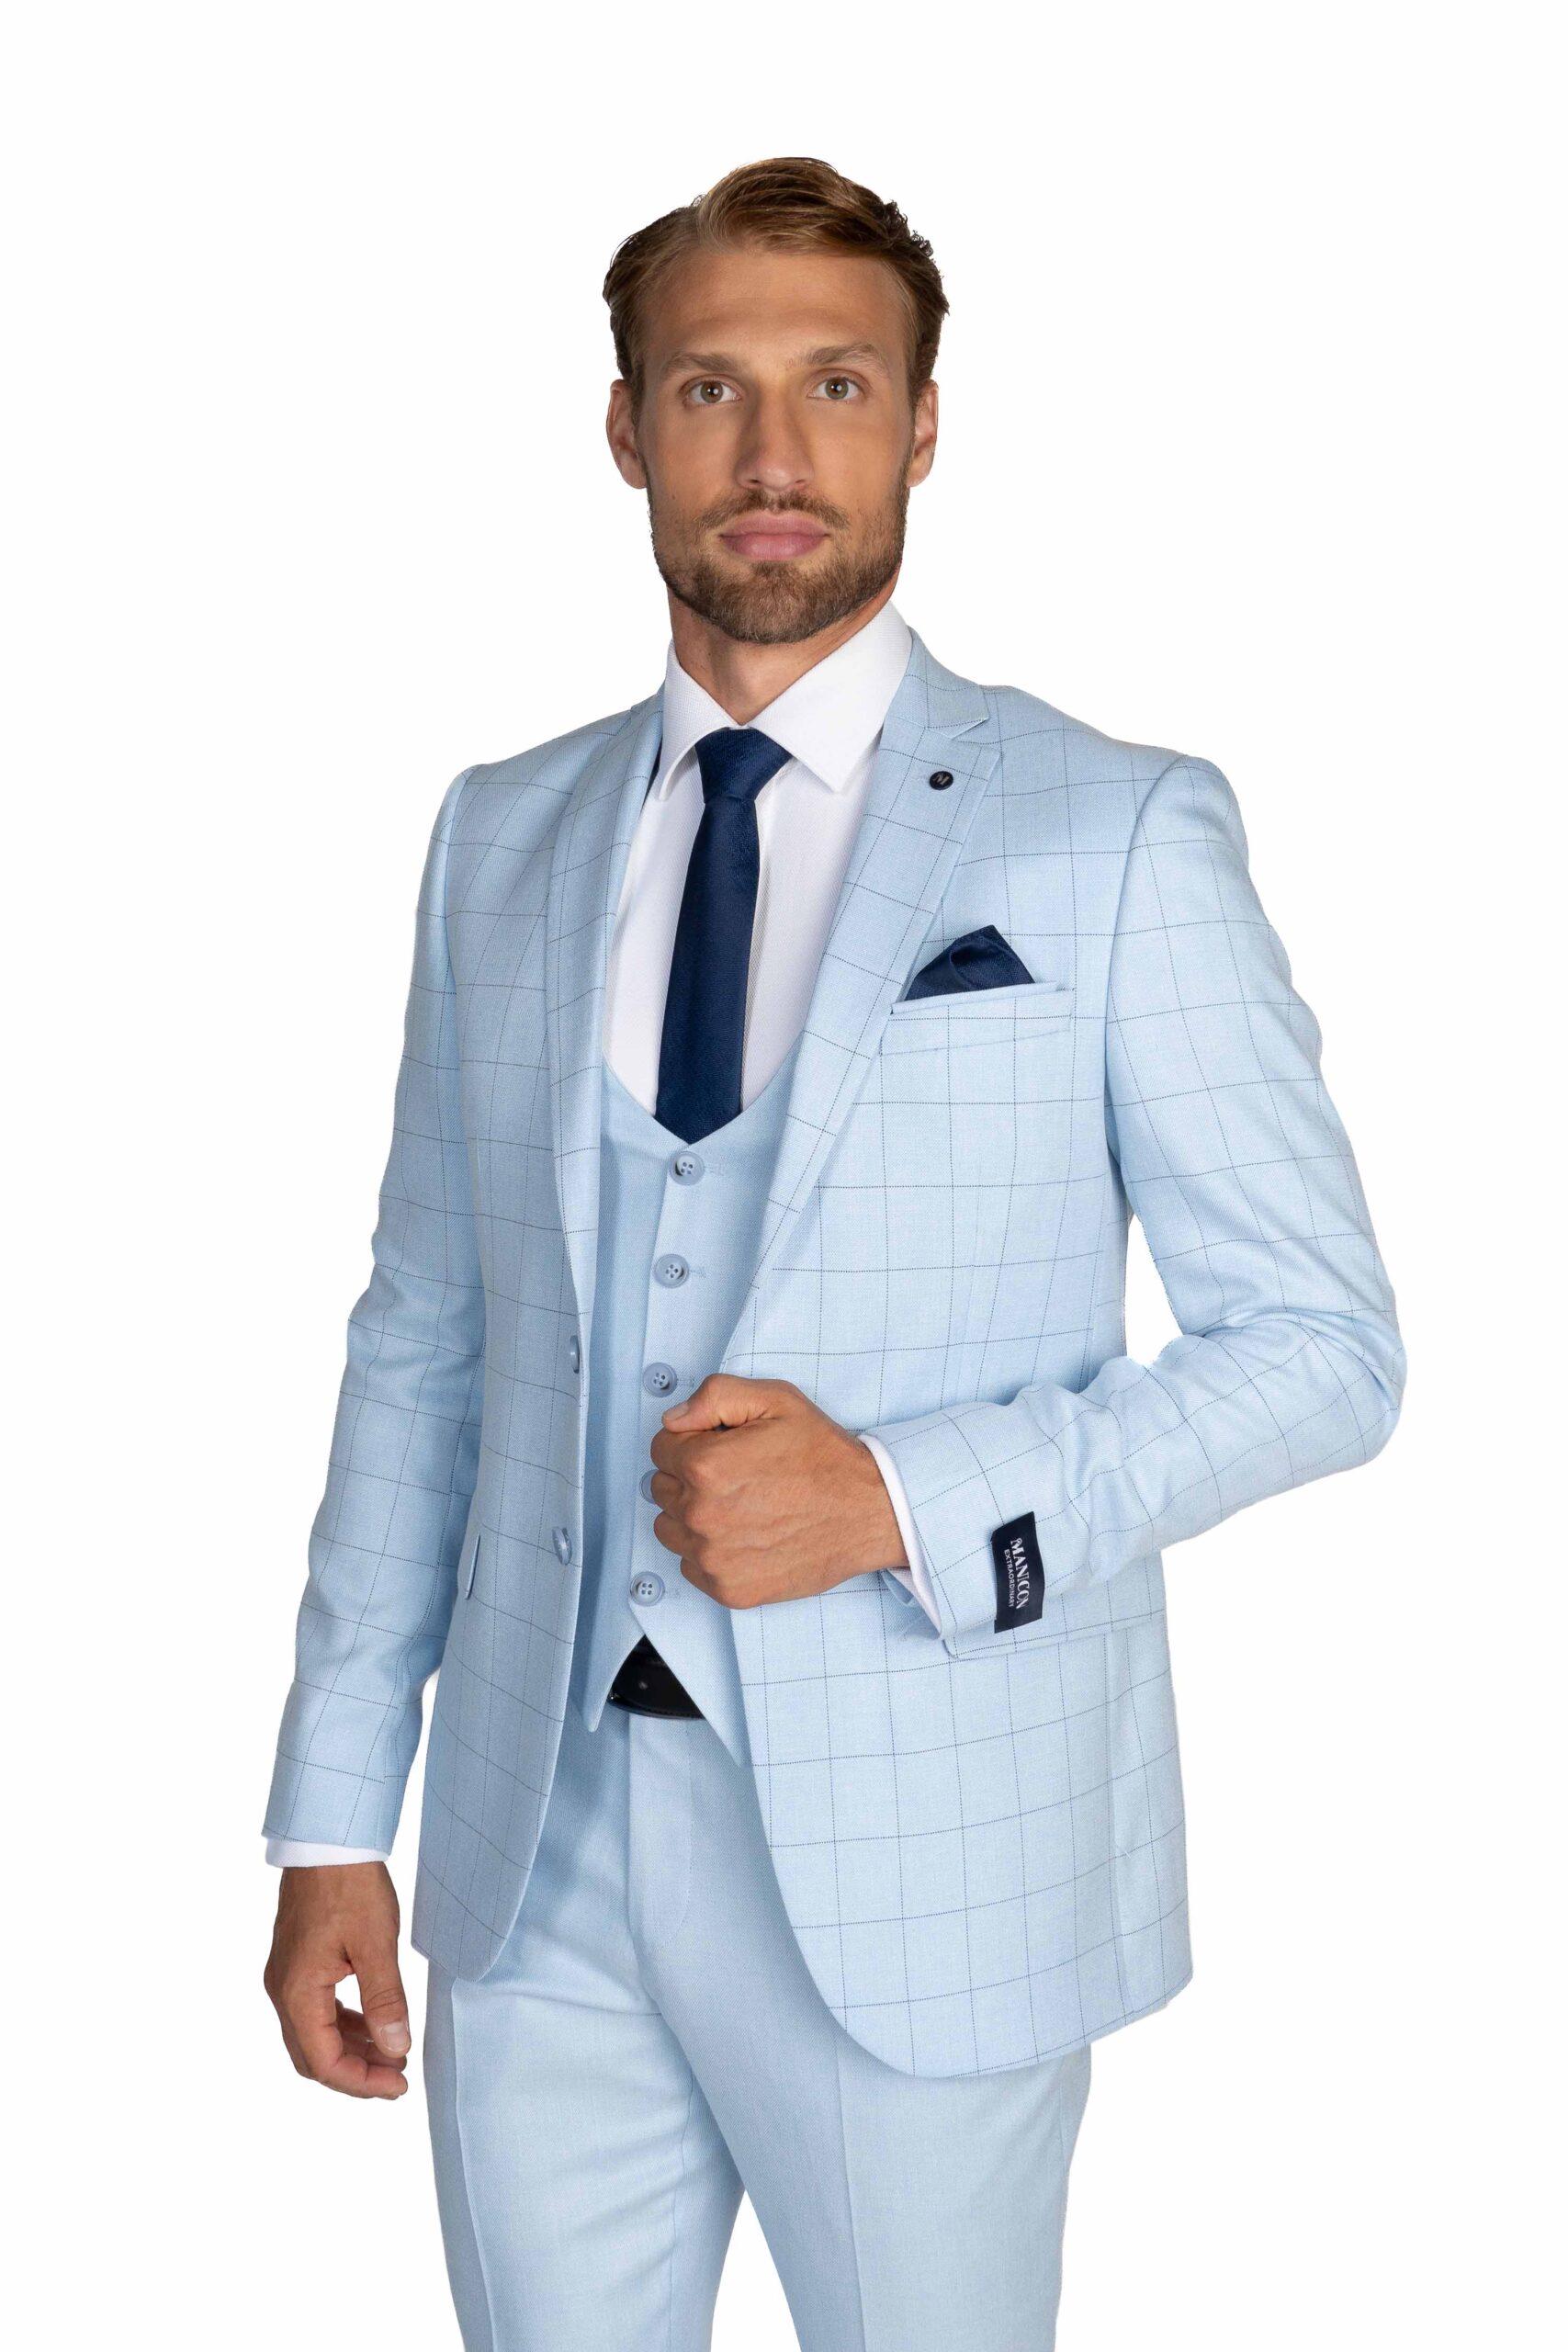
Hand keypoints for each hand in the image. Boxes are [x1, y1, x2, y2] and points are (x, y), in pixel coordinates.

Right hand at [264, 1861, 410, 2099]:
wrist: (327, 1840)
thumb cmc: (349, 1885)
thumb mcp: (376, 1944)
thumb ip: (385, 2001)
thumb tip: (394, 2047)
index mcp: (297, 1992)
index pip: (324, 2061)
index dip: (362, 2082)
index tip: (398, 2085)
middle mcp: (283, 1990)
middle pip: (313, 2056)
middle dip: (355, 2073)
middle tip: (396, 2076)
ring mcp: (287, 1976)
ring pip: (314, 2035)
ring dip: (351, 2049)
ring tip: (392, 2051)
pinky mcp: (298, 1962)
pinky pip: (317, 2010)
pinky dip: (344, 2024)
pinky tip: (373, 2023)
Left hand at [648, 1374, 906, 1609]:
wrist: (869, 1512)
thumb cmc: (825, 1458)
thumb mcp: (776, 1400)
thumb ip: (714, 1396)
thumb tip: (673, 1419)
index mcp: (706, 1465)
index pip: (661, 1447)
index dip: (692, 1440)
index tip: (722, 1446)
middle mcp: (702, 1515)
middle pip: (661, 1489)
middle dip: (689, 1477)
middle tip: (735, 1475)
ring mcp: (714, 1558)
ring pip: (670, 1530)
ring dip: (692, 1516)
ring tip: (739, 1506)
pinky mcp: (729, 1589)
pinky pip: (691, 1566)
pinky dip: (710, 1552)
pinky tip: (745, 1535)